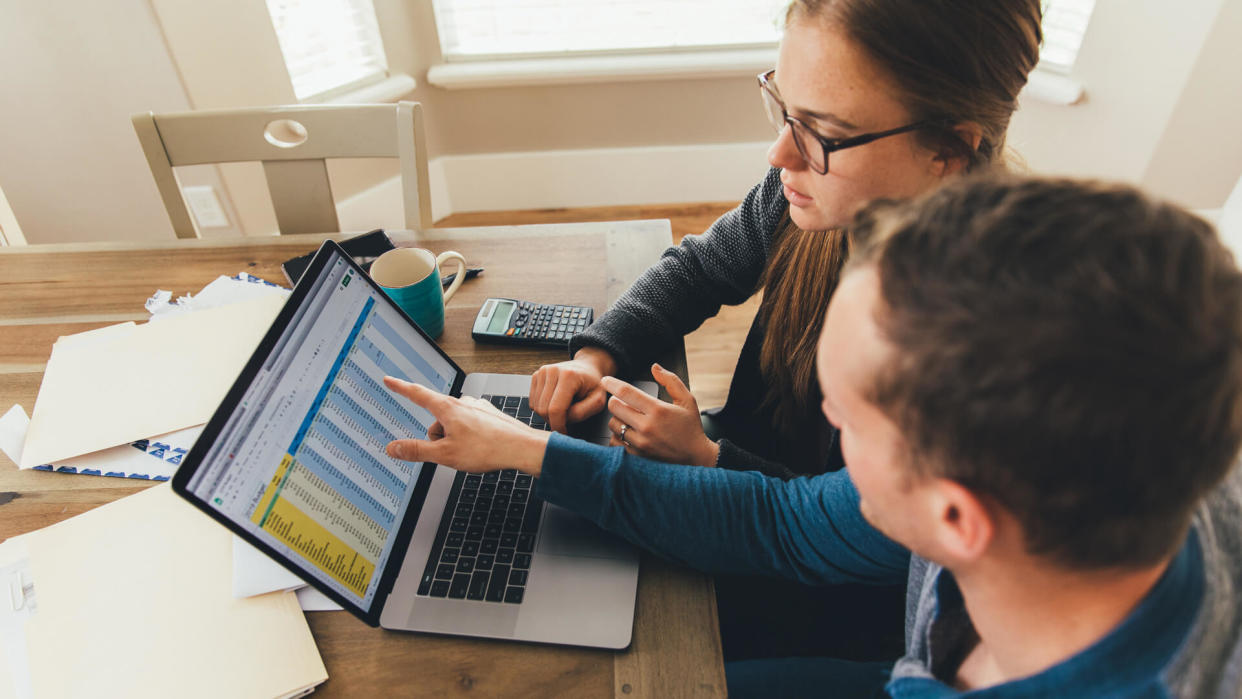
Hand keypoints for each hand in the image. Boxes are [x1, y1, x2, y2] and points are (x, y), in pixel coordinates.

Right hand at [383, 376, 550, 474]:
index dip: (400, 387)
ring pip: (453, 425)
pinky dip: (469, 437)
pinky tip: (481, 447)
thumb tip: (393, 448)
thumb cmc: (488, 449)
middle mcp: (462, 403)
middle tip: (453, 452)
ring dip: (454, 439)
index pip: (417, 394)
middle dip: (438, 438)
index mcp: (448, 408)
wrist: (522, 448)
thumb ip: (417, 450)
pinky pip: (468, 426)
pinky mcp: (487, 415)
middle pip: (436, 420)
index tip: (389, 380)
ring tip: (471, 451)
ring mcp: (476, 408)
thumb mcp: (445, 454)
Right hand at [529, 346, 617, 432]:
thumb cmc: (593, 384)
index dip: (558, 426)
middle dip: (554, 421)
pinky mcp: (536, 375)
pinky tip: (555, 403)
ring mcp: (542, 372)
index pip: (555, 409)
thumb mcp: (598, 400)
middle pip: (544, 409)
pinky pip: (533, 402)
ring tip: (563, 409)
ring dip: (548, 415)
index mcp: (569, 376)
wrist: (587, 368)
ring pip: (536, 407)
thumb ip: (583, 412)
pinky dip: (542, 408)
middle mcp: (552, 371)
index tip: (564, 433)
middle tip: (567, 420)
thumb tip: (563, 420)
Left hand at [600, 364, 719, 467]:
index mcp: (658, 410)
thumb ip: (671, 381)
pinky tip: (628, 432)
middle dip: (616, 400)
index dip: (612, 383)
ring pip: (613, 424)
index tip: (605, 380)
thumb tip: (654, 367)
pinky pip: (615, 442)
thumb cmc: (690, 428)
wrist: (695, 457)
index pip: (626, 392)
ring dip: (617, 418)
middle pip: (615, 407)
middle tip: (623, 401)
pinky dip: (618, 435)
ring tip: (629, 418)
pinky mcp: (637, 455)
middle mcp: (647, 427)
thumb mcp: (687, 400)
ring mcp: (641, 443)